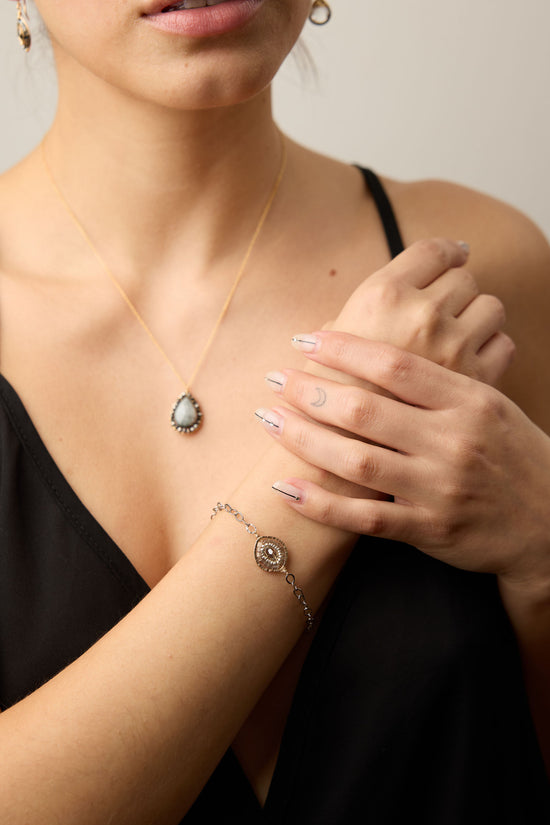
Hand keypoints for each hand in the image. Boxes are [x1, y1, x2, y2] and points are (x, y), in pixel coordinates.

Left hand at [261, 331, 549, 589]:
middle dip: (312, 390)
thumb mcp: (489, 405)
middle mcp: (453, 441)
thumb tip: (375, 351)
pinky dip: (323, 504)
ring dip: (304, 439)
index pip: (396, 365)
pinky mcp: (429, 529)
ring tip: (269, 419)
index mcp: (469, 401)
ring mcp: (440, 488)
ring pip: (358, 461)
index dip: (344, 349)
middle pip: (368, 409)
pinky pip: (366, 518)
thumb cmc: (512, 453)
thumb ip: (438, 381)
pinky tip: (286, 489)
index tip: (307, 339)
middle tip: (276, 378)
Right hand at [313, 238, 513, 386]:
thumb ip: (361, 316)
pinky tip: (473, 360)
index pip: (431, 251)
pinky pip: (503, 345)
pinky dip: (492, 348)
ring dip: (478, 316)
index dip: (446, 250)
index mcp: (381, 297)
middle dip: (457, 289)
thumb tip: (385, 297)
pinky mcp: (477, 383)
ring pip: (489, 307)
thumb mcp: (328, 345)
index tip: (454, 253)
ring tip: (461, 332)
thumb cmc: (328, 403)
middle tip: (449, 303)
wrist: (343, 464)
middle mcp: (422, 316)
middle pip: (462, 277)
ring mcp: (454, 349)